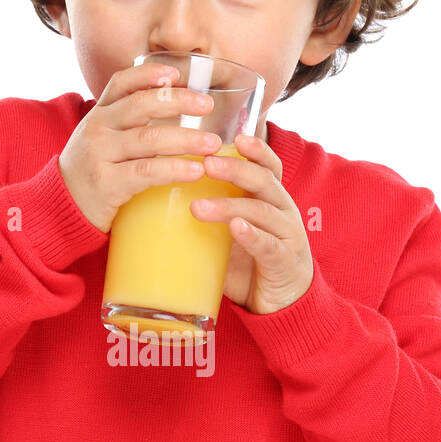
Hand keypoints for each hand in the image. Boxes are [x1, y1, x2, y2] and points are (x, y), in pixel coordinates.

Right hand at [59, 60, 223, 232]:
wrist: (60, 207)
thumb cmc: (92, 170)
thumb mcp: (102, 139)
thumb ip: (129, 122)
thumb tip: (179, 106)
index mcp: (99, 114)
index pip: (121, 82)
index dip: (148, 74)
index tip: (176, 73)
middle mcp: (96, 129)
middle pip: (141, 105)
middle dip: (178, 102)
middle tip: (208, 106)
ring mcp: (99, 155)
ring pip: (148, 139)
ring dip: (185, 139)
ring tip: (212, 144)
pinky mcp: (106, 183)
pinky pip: (145, 172)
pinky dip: (173, 169)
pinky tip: (195, 171)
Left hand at [191, 133, 313, 314]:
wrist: (283, 305)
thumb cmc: (249, 261)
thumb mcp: (228, 230)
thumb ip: (206, 210)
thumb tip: (153, 196)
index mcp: (270, 198)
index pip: (267, 166)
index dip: (255, 149)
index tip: (234, 136)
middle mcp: (283, 211)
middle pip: (264, 180)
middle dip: (235, 169)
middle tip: (205, 164)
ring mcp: (287, 236)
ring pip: (262, 210)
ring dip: (230, 205)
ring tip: (199, 207)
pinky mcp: (284, 263)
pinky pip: (270, 245)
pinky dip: (252, 235)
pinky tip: (235, 228)